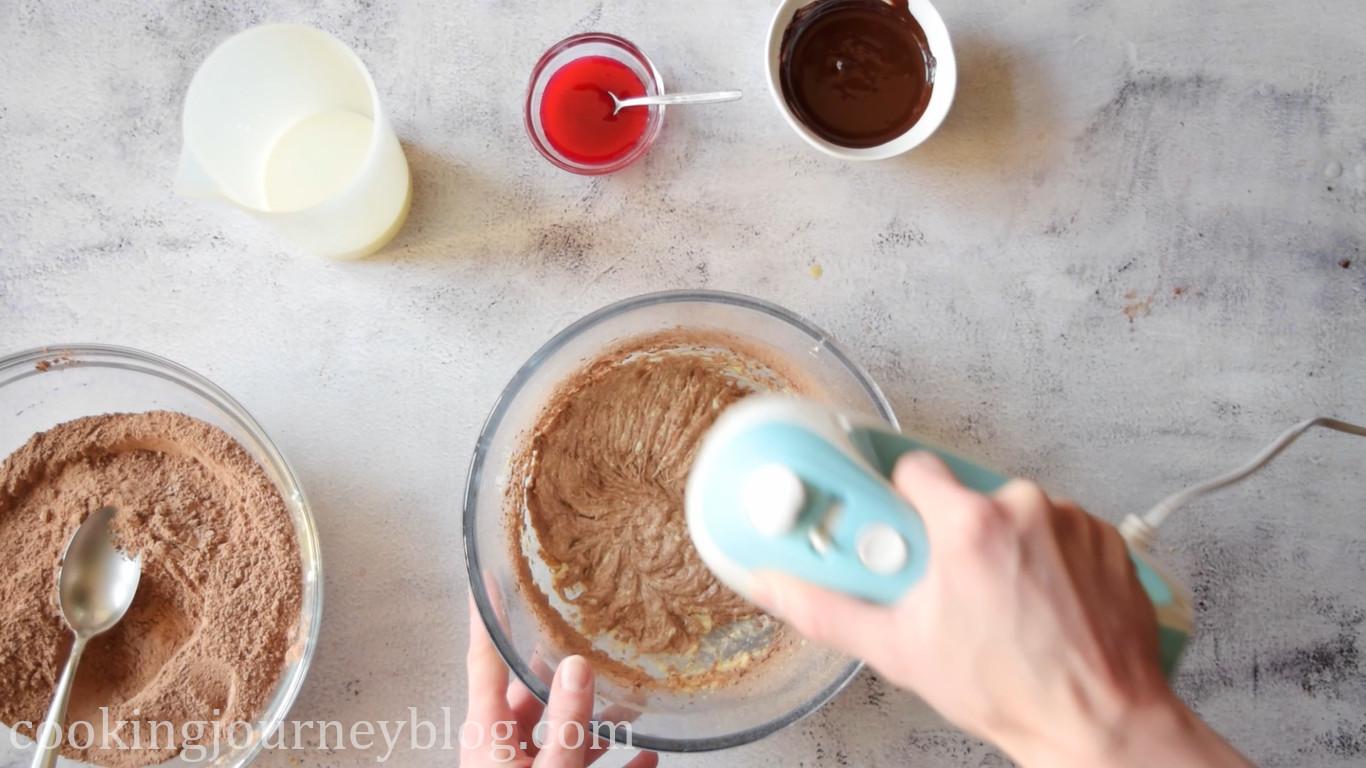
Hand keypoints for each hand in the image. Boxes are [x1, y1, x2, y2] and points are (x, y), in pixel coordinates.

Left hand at [461, 596, 657, 767]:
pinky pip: (578, 763)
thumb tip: (577, 667)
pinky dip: (611, 759)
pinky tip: (643, 758)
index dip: (488, 620)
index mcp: (488, 733)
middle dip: (562, 668)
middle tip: (581, 635)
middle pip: (529, 693)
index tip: (489, 583)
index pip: (485, 661)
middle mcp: (499, 746)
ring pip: (560, 731)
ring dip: (596, 720)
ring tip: (630, 703)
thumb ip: (567, 721)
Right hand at [749, 452, 1250, 767]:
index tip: (905, 532)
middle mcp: (1024, 509)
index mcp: (968, 525)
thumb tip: (777, 586)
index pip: (917, 470)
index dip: (904, 503)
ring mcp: (1072, 522)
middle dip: (955, 536)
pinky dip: (1050, 559)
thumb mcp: (900, 651)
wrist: (1099, 722)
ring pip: (1016, 515)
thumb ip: (827, 609)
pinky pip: (1061, 531)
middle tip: (954, 588)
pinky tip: (1044, 603)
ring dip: (1006, 547)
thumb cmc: (1009, 690)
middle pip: (967, 498)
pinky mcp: (1107, 538)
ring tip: (1006, 604)